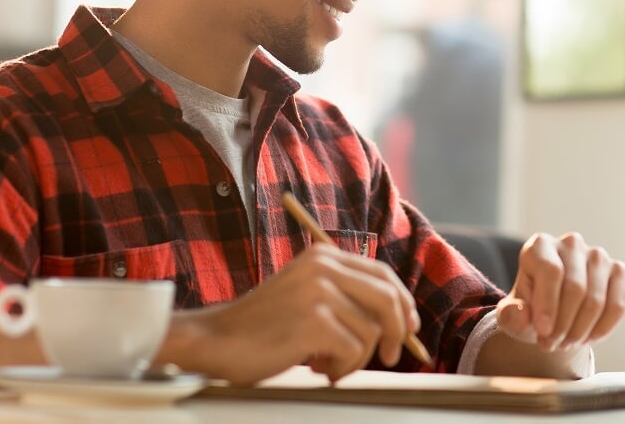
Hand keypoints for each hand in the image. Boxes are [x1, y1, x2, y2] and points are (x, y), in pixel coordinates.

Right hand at [176, 243, 419, 383]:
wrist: (214, 341)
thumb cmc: (262, 328)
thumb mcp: (306, 296)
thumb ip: (344, 297)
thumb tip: (400, 320)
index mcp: (323, 255)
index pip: (382, 274)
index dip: (403, 303)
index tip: (410, 327)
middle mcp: (323, 266)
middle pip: (388, 296)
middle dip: (399, 330)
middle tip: (392, 356)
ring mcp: (318, 292)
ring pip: (372, 330)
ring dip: (356, 358)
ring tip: (327, 364)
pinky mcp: (313, 321)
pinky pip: (354, 351)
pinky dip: (342, 368)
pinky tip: (318, 369)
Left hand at [495, 232, 624, 352]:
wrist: (553, 312)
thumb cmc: (530, 310)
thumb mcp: (512, 316)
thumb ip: (509, 316)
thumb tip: (519, 314)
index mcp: (540, 245)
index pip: (551, 270)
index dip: (548, 305)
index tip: (543, 332)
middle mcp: (571, 244)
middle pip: (575, 287)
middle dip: (563, 324)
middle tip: (551, 345)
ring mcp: (598, 256)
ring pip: (596, 299)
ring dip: (581, 330)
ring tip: (566, 343)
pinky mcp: (619, 271)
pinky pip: (618, 304)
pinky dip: (603, 328)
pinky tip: (588, 338)